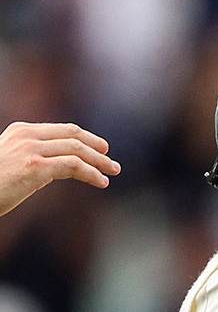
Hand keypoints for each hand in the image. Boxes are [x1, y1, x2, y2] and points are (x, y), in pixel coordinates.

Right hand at [0, 121, 120, 216]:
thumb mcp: (12, 160)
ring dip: (99, 162)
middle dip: (96, 148)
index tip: (101, 149)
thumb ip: (32, 156)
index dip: (86, 138)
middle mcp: (26, 135)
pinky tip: (101, 182)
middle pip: (73, 136)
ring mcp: (30, 150)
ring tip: (112, 172)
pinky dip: (91, 173)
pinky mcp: (35, 167)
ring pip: (76, 150)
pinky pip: (73, 166)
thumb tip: (55, 165)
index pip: (62, 130)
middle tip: (112, 162)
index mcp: (21, 130)